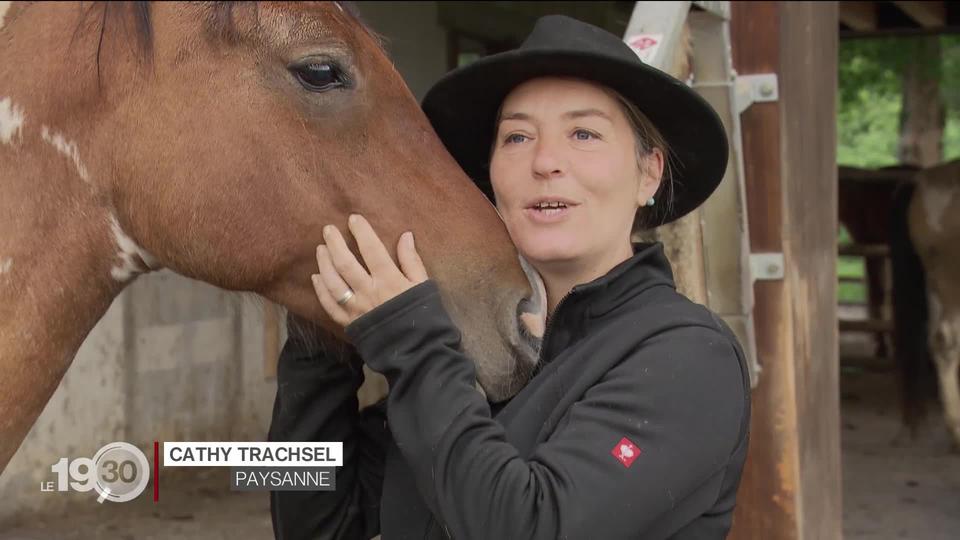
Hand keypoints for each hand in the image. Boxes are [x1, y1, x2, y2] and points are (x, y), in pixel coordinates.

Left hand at [312, 214, 427, 326]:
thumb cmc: (424, 316)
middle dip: (335, 243)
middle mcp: (369, 292)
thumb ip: (412, 260)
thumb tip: (405, 235)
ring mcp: (356, 308)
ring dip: (324, 263)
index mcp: (389, 280)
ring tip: (320, 248)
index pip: (371, 249)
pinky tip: (316, 277)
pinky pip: (329, 305)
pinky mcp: (349, 323)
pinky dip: (320, 290)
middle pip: (345, 263)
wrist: (417, 351)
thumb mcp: (423, 285)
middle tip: (328, 229)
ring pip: (333, 282)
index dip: (362, 231)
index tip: (353, 218)